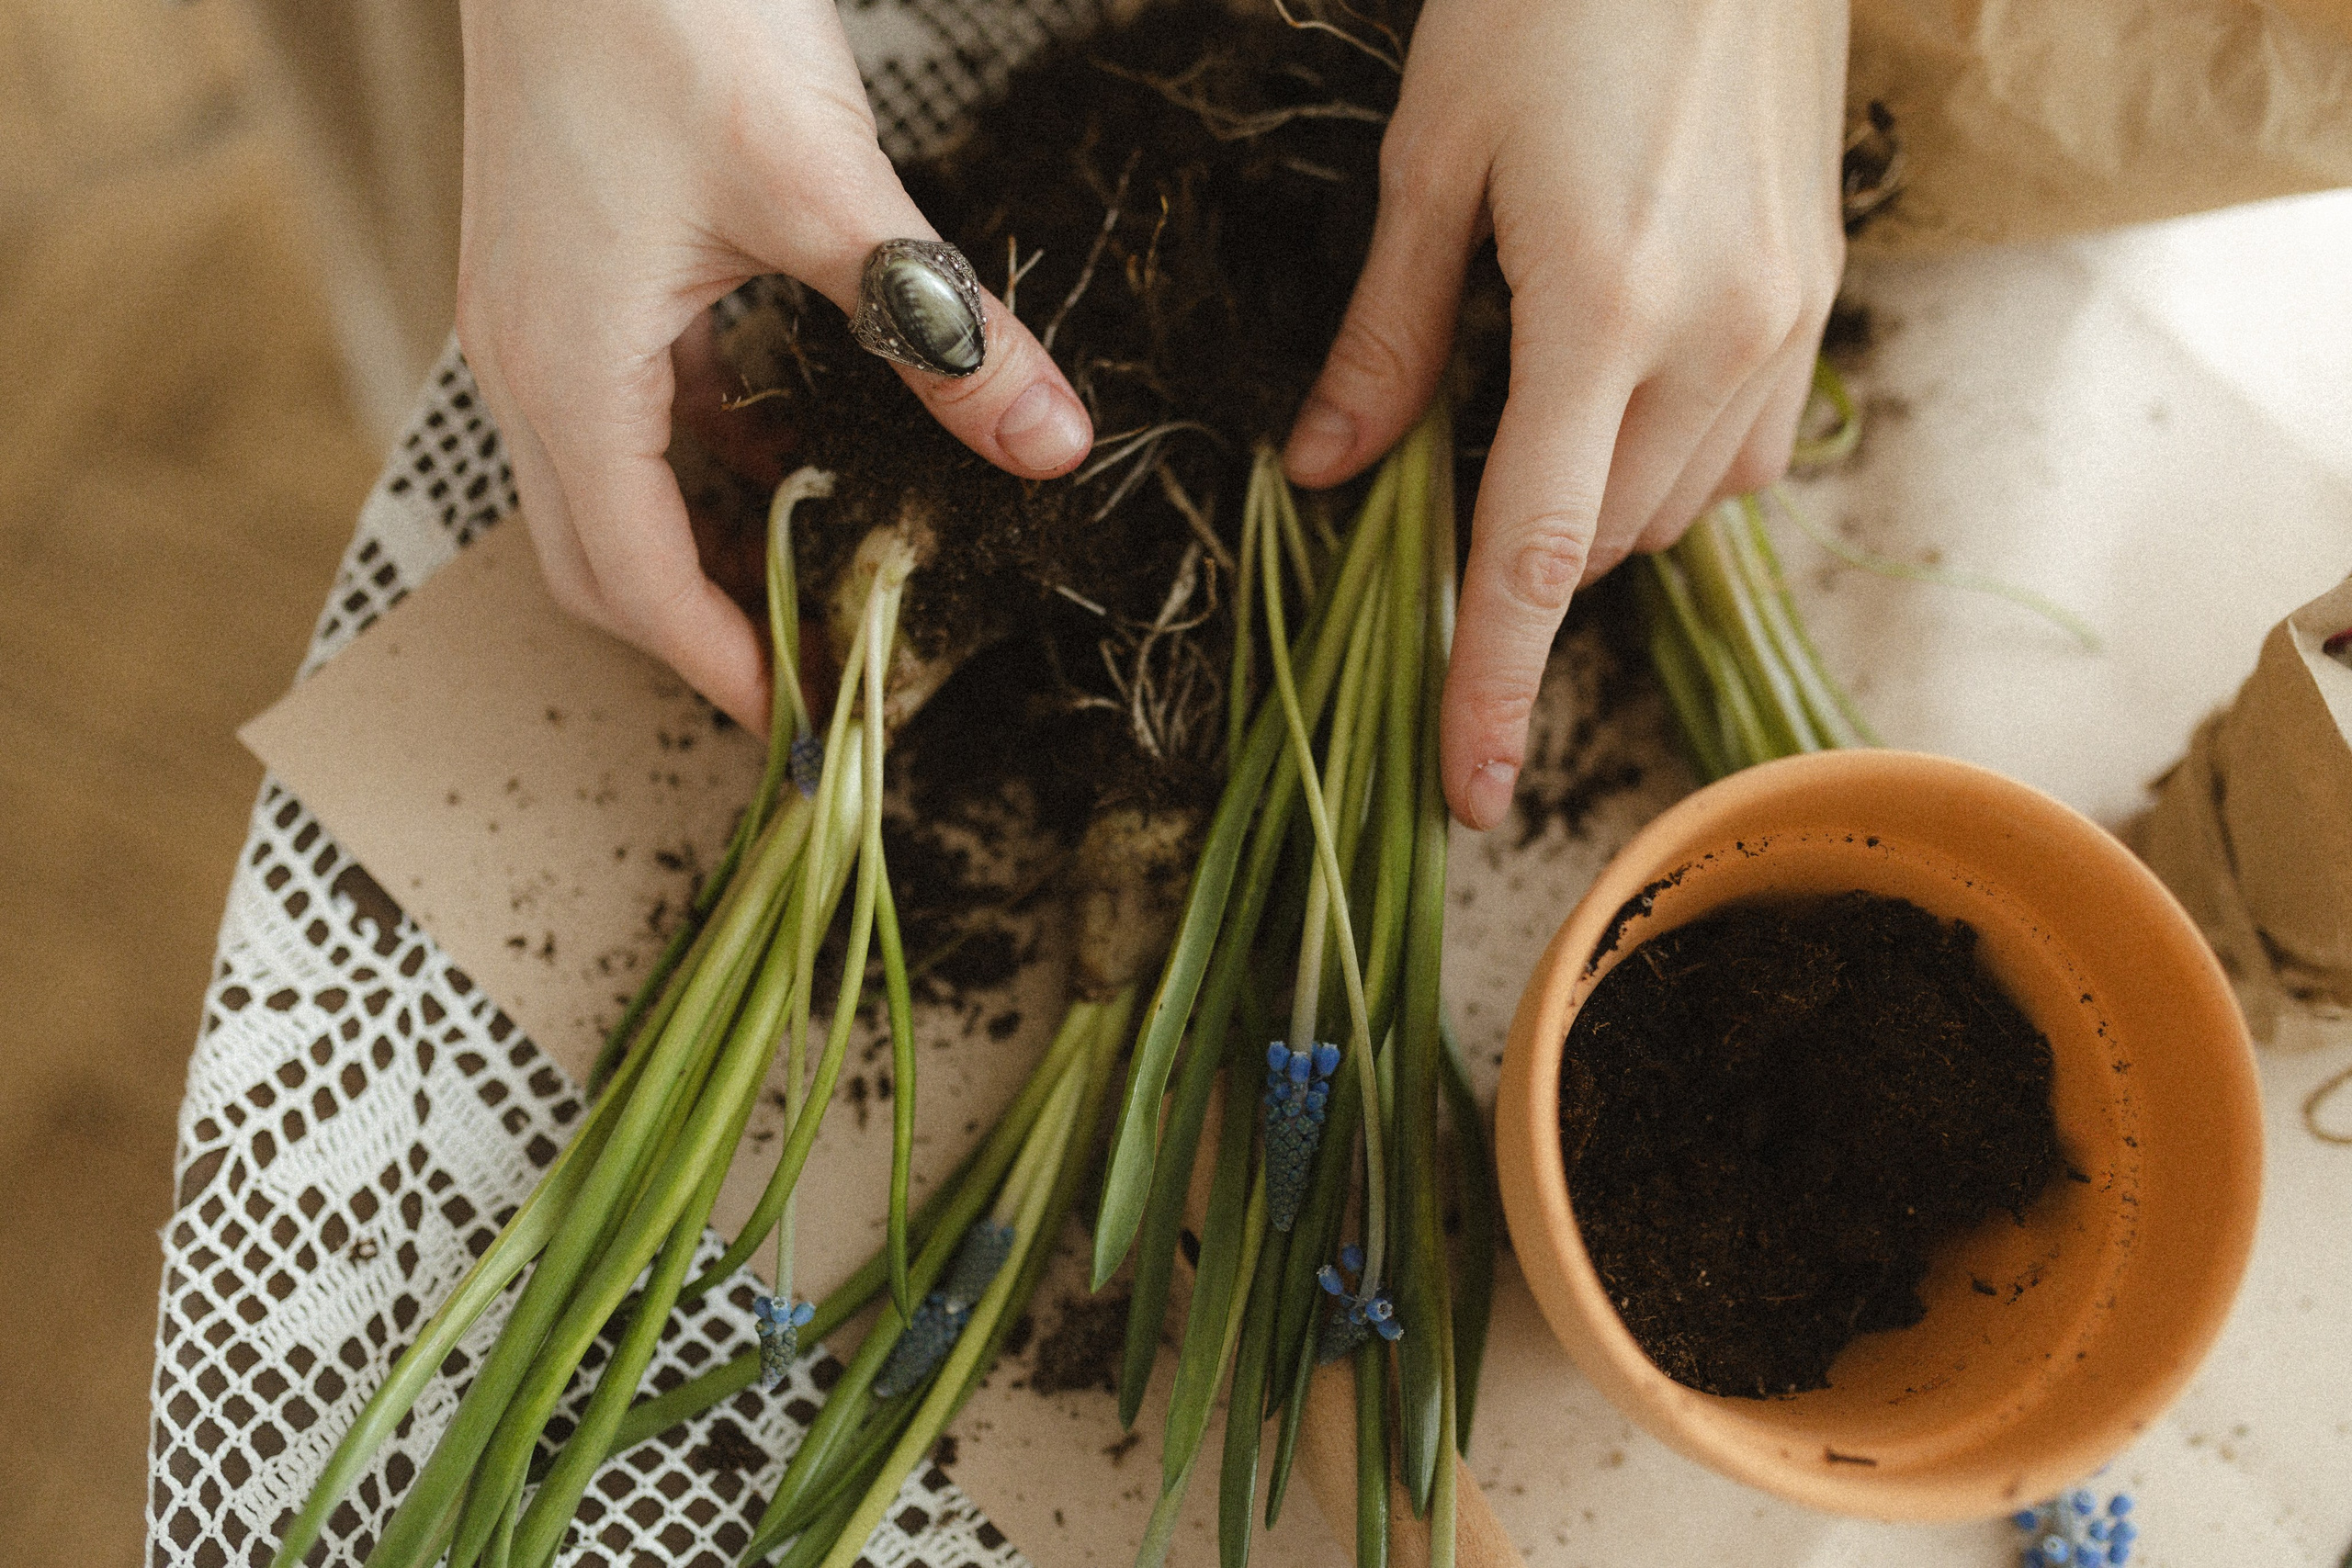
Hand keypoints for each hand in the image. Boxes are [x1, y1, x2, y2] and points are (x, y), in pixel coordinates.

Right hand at [455, 0, 1094, 729]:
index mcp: (565, 368)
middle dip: (708, 631)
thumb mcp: (827, 188)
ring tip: (832, 575)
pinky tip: (804, 443)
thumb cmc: (667, 11)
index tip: (818, 726)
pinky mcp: (569, 270)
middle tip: (828, 670)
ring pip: (612, 489)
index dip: (727, 669)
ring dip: (710, 545)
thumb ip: (940, 329)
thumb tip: (1053, 445)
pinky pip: (631, 409)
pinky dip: (711, 455)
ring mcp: (536, 314)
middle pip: (601, 561)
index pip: (636, 580)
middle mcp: (526, 360)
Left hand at [1281, 0, 1847, 828]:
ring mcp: (1787, 319)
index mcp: (1602, 310)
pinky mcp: (1820, 293)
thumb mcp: (1435, 160)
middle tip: (1438, 486)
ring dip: (1589, 507)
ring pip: (1677, 506)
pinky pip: (1742, 446)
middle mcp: (1718, 337)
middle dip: (1515, 555)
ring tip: (1527, 412)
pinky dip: (1666, 459)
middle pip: (1601, 541)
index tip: (1474, 792)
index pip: (1532, 553)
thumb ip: (1389, 333)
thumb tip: (1333, 471)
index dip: (1491, 684)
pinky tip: (1617, 387)